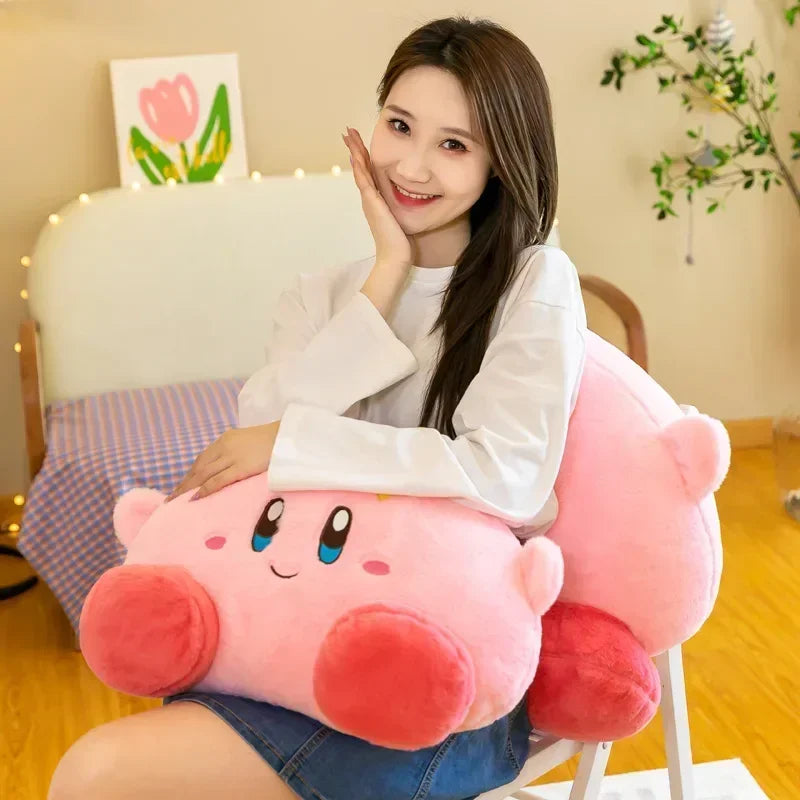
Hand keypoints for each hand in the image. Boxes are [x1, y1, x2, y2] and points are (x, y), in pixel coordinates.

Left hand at [164, 421, 280, 501]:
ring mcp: (232, 457)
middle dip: (185, 483)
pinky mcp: (242, 467)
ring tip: (177, 501)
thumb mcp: (250, 442)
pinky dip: (205, 489)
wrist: (289, 436)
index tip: (181, 486)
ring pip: (204, 474)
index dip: (190, 474)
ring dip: (189, 488)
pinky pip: (219, 480)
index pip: (202, 459)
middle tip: (172, 498)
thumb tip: (230, 468)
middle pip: (199, 468)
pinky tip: (196, 498)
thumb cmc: (274, 441)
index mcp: (226, 440)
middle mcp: (225, 447)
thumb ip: (237, 452)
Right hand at [342, 126, 412, 270]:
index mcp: (376, 200)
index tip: (357, 142)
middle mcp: (370, 199)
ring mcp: (370, 201)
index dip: (362, 156)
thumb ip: (399, 208)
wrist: (395, 257)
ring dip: (354, 152)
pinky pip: (365, 182)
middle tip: (347, 132)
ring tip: (347, 137)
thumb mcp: (399, 219)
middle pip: (360, 168)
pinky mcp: (373, 204)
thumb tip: (409, 201)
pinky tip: (356, 157)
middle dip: (354, 148)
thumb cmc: (399, 242)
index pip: (368, 173)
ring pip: (360, 171)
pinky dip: (360, 169)